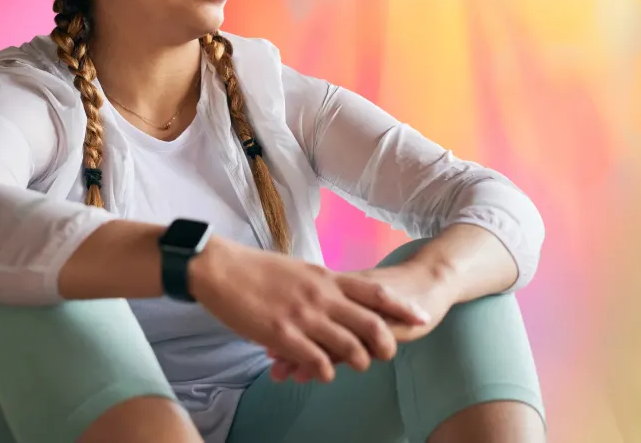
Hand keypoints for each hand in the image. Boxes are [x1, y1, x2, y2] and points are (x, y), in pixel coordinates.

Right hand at [188, 237, 431, 383]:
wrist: (219, 269)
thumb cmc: (255, 268)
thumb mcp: (298, 269)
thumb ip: (320, 284)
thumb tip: (336, 295)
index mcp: (325, 277)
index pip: (375, 293)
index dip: (401, 307)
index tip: (421, 318)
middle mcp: (321, 296)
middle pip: (371, 324)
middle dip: (385, 345)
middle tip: (385, 355)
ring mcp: (303, 316)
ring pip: (349, 348)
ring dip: (356, 362)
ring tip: (353, 365)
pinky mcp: (282, 335)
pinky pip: (318, 362)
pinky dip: (325, 371)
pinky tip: (321, 371)